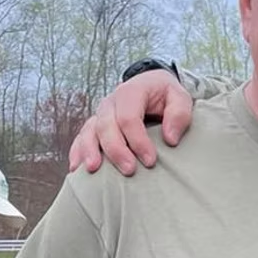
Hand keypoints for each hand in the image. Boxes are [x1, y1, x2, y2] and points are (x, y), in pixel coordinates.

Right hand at [68, 72, 193, 174]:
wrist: (153, 87)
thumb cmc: (167, 96)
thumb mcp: (180, 98)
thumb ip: (178, 114)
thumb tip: (170, 139)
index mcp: (130, 92)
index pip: (129, 117)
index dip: (138, 140)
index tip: (151, 161)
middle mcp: (111, 103)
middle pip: (106, 125)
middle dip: (116, 150)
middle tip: (129, 170)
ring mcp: (100, 114)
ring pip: (89, 131)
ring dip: (89, 151)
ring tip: (92, 170)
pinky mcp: (95, 126)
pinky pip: (82, 137)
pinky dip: (77, 151)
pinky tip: (77, 168)